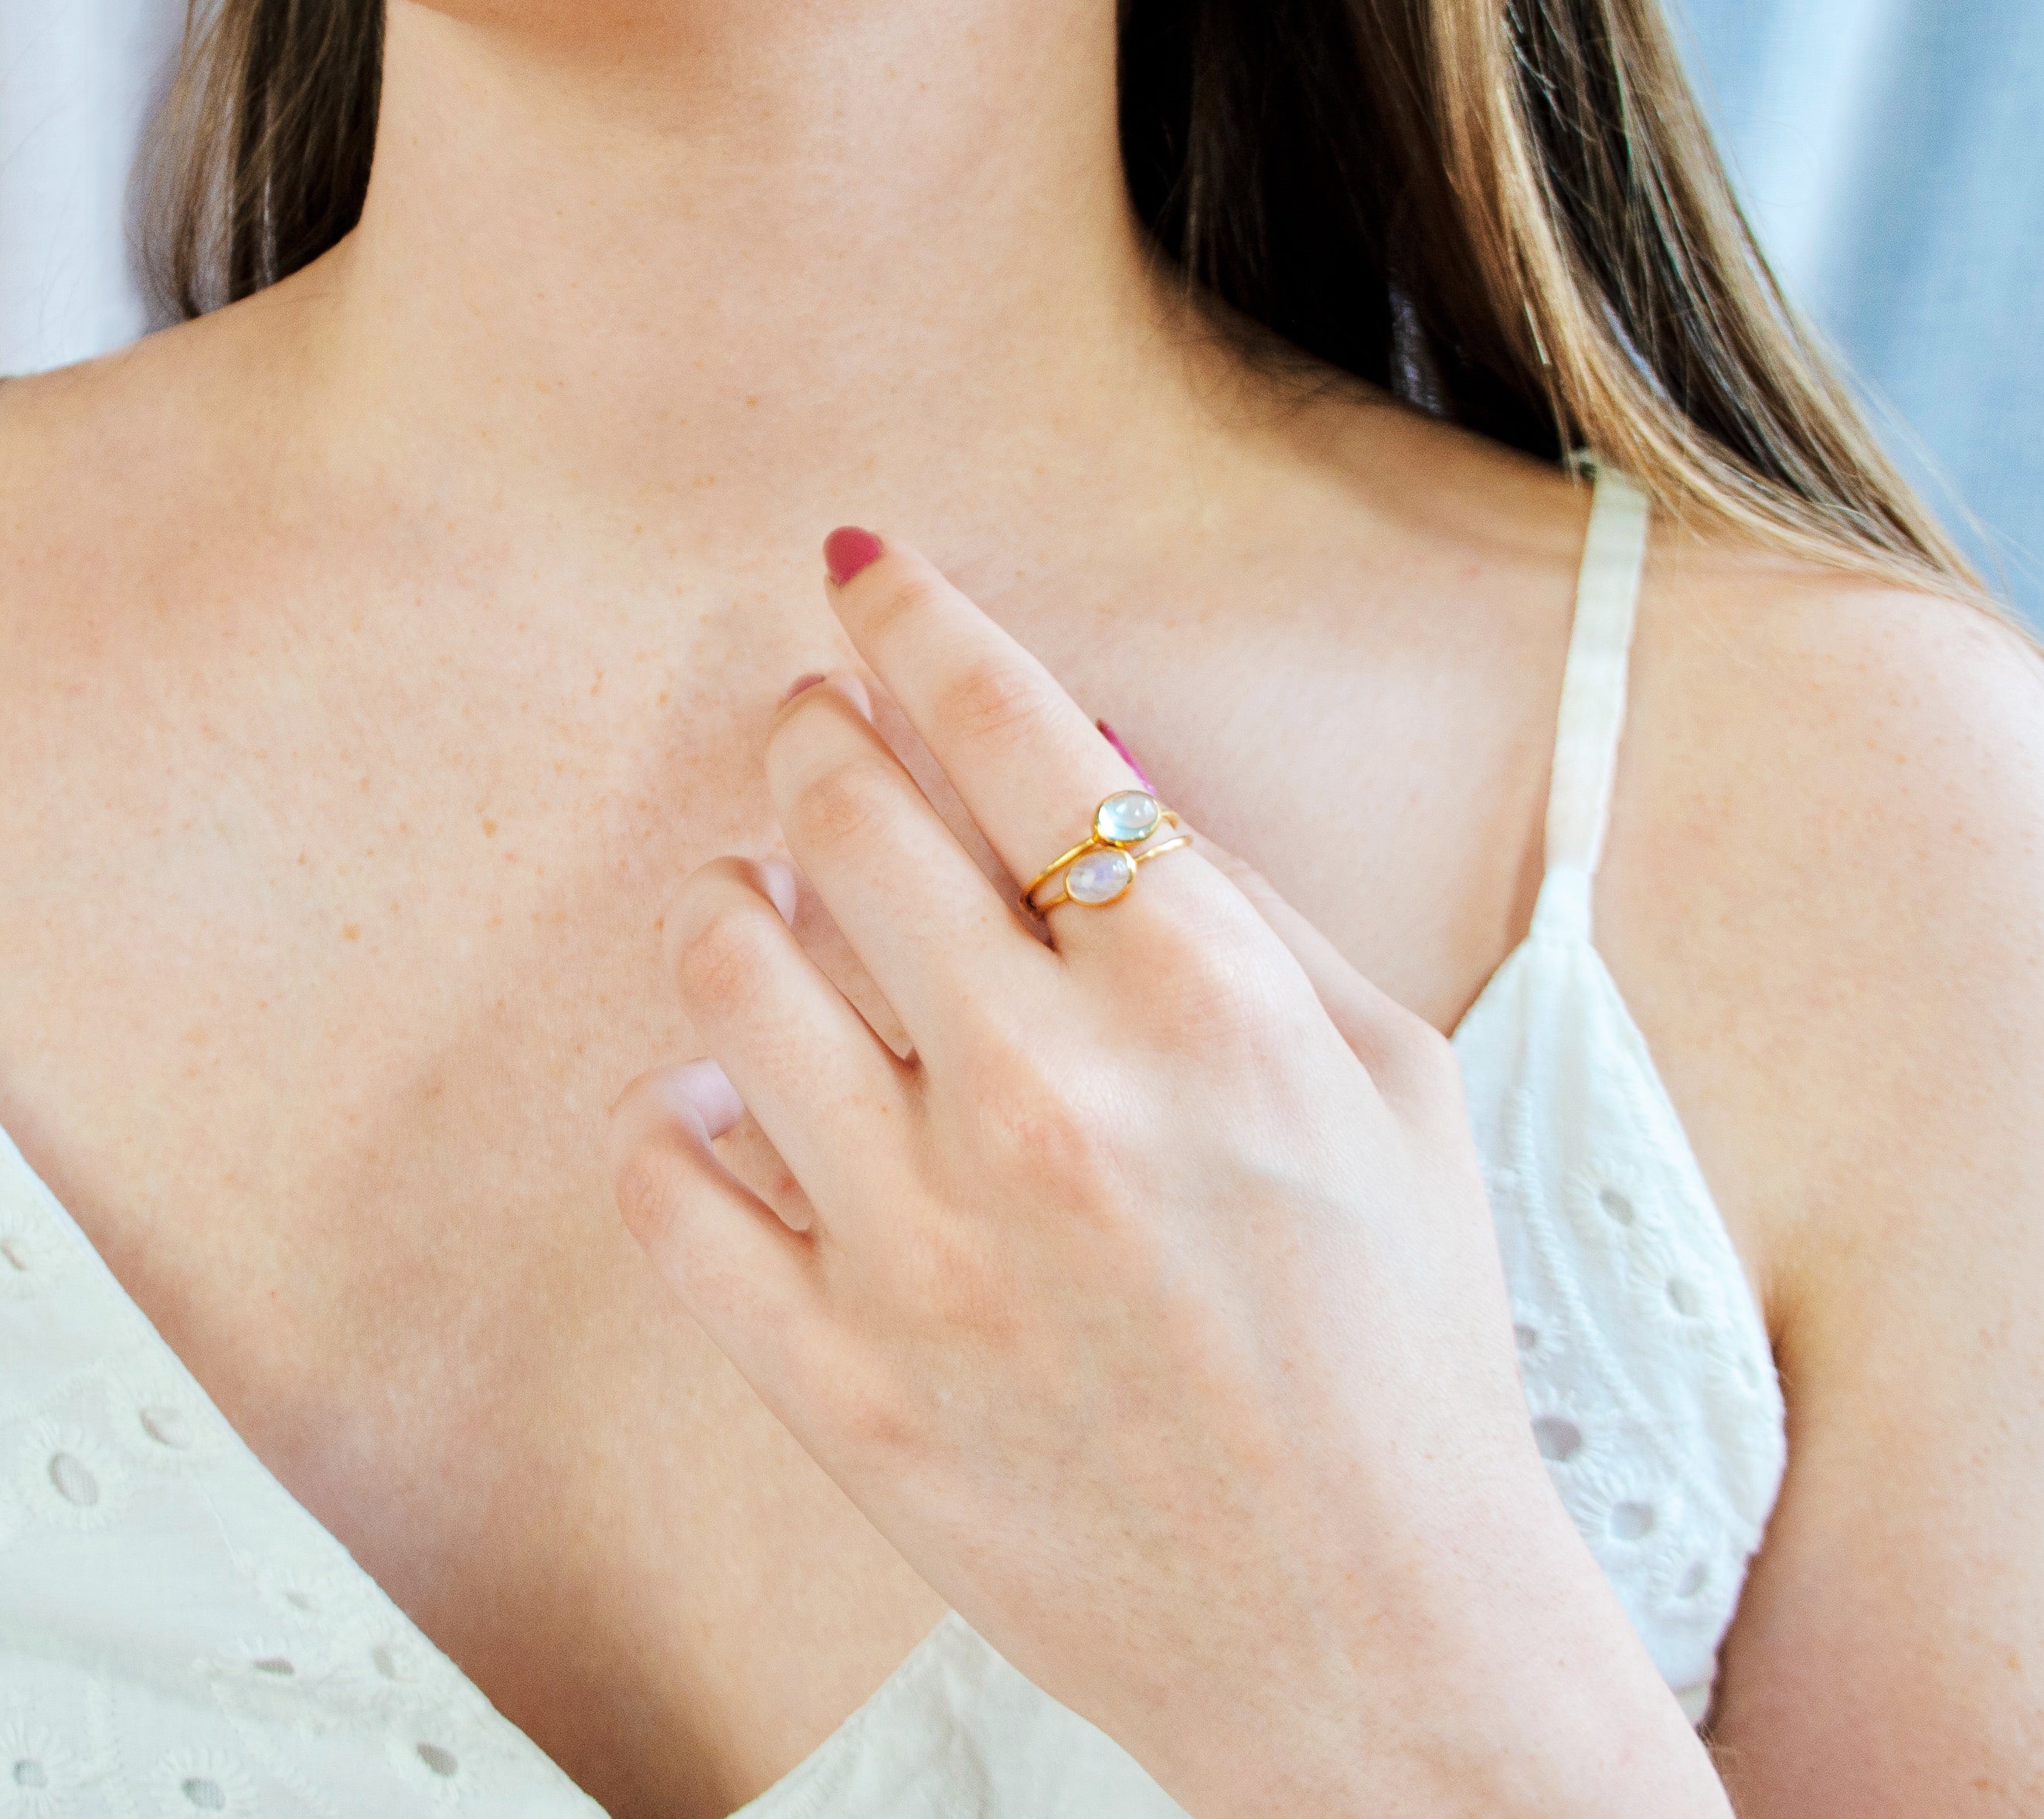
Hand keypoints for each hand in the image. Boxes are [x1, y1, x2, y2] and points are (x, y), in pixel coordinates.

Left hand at [608, 531, 1726, 1818]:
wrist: (1372, 1628)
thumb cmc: (1402, 1333)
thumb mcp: (1385, 1074)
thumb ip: (1233, 896)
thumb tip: (1084, 747)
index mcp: (1204, 1003)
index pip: (1010, 726)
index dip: (915, 614)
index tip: (860, 568)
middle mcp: (1052, 1101)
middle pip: (844, 814)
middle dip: (814, 732)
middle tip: (817, 730)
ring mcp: (927, 1250)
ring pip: (726, 971)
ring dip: (731, 898)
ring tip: (766, 900)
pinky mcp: (840, 1386)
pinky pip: (663, 1190)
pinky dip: (669, 1115)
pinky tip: (720, 1100)